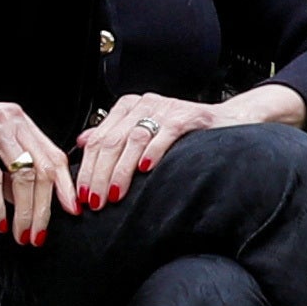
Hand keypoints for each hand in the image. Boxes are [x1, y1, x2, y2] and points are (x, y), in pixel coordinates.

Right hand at [0, 90, 77, 245]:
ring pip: (24, 174)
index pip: (53, 154)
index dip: (65, 185)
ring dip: (25, 211)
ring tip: (21, 234)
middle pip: (44, 168)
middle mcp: (12, 118)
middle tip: (39, 235)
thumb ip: (3, 175)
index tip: (71, 211)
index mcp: (18, 120)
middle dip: (45, 208)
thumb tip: (25, 200)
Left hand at [71, 90, 228, 211]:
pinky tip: (145, 169)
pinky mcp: (185, 115)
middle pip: (111, 141)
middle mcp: (142, 105)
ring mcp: (163, 108)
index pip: (98, 139)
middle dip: (99, 175)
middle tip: (95, 200)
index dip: (87, 168)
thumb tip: (82, 142)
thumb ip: (113, 135)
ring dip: (121, 170)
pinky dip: (152, 152)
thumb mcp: (142, 131)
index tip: (82, 194)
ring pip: (133, 140)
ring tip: (114, 193)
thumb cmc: (183, 131)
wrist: (224, 122)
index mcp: (127, 108)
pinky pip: (164, 133)